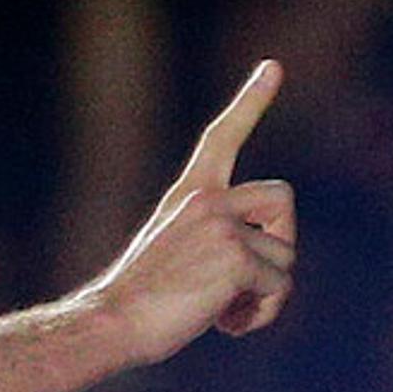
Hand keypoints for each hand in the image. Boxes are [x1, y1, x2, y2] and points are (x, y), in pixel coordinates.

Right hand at [85, 61, 295, 362]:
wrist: (107, 325)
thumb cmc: (132, 306)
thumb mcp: (169, 255)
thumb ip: (213, 242)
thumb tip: (265, 272)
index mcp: (187, 197)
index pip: (222, 138)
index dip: (251, 101)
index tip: (274, 66)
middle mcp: (206, 202)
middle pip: (282, 200)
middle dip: (281, 242)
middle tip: (250, 279)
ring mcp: (222, 227)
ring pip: (285, 256)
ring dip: (265, 291)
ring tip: (222, 311)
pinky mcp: (236, 259)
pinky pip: (280, 287)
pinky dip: (262, 314)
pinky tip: (226, 325)